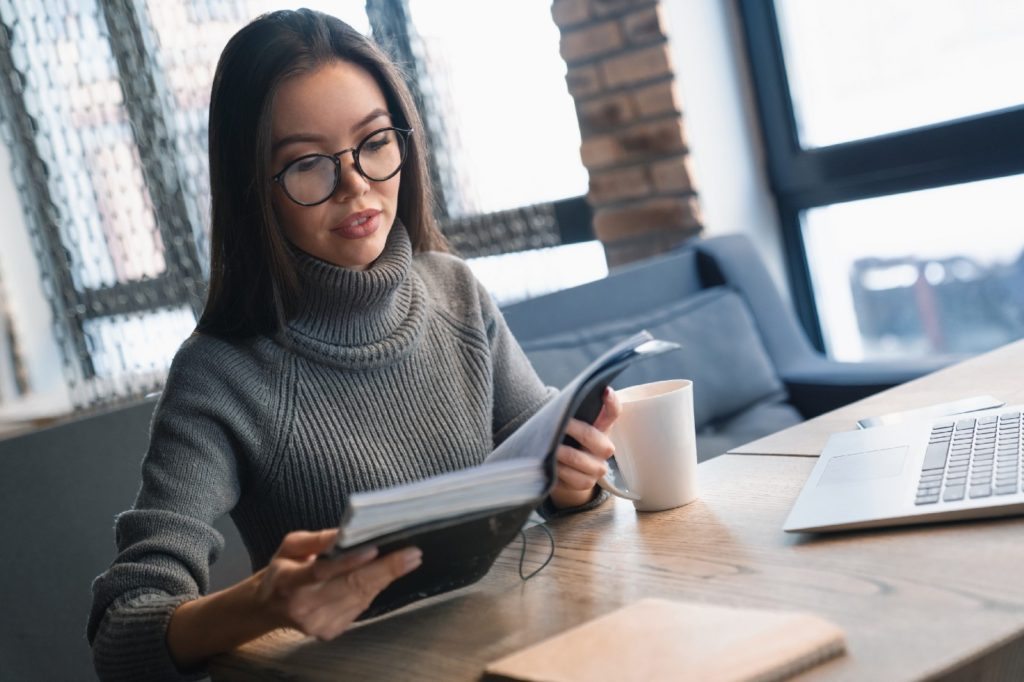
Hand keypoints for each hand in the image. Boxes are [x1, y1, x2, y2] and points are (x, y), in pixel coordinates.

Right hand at [256, 530, 421, 640]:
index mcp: (289, 581)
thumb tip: (347, 532)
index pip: (322, 571)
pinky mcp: (329, 632)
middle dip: (386, 569)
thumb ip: (317, 539)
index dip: (350, 561)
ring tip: (407, 560)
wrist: (269, 607)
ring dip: (386, 578)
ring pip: (361, 598)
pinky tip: (383, 575)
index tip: (375, 549)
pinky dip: (374, 589)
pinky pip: (360, 607)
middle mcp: (304, 607)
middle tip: (412, 554)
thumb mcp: (290, 546)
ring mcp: (317, 624)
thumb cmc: (283, 569)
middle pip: (351, 586)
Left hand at [550, 387, 621, 508]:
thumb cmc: (567, 441)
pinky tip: (549, 463)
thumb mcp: (571, 426)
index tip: (605, 390)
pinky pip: (570, 477)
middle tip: (559, 425)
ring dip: (561, 452)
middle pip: (594, 438)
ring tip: (549, 446)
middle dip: (574, 430)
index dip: (611, 402)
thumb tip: (559, 406)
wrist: (565, 472)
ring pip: (579, 459)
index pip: (612, 413)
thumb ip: (570, 415)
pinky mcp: (585, 484)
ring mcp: (596, 468)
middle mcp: (604, 449)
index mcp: (602, 429)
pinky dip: (557, 469)